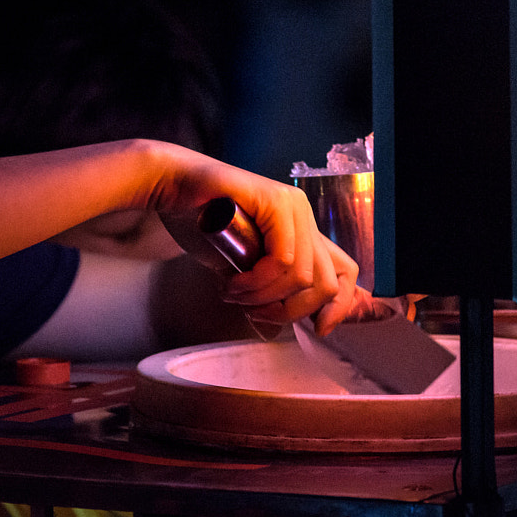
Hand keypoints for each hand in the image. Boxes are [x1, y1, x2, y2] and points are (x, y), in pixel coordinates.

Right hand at [143, 141, 361, 335]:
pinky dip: (257, 283)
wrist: (172, 187)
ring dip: (264, 298)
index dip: (340, 306)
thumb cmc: (199, 223)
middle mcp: (304, 215)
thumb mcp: (240, 267)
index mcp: (303, 230)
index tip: (318, 329)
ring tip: (233, 294)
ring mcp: (292, 206)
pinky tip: (233, 283)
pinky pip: (282, 260)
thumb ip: (262, 288)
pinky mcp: (275, 201)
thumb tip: (276, 327)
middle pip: (327, 283)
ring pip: (303, 276)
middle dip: (289, 312)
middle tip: (253, 312)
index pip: (345, 272)